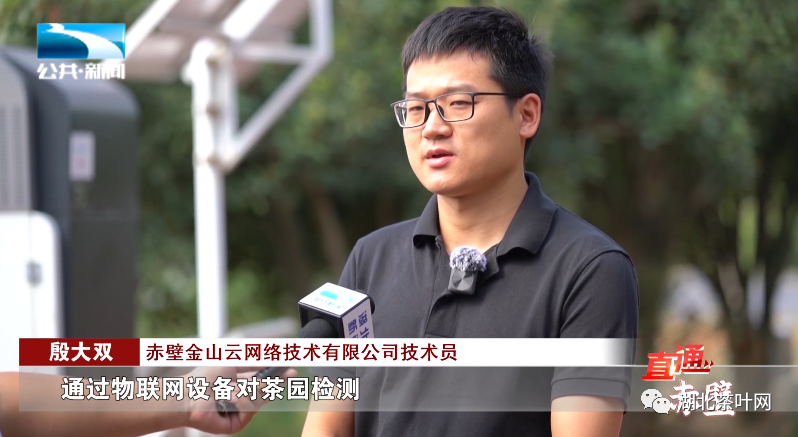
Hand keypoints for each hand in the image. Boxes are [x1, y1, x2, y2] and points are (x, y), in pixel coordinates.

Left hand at [183, 367, 297, 434]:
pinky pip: (249, 411)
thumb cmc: (205, 376)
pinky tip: (228, 399)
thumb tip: (275, 358)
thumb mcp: (235, 363)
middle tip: (290, 373)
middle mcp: (240, 400)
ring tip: (229, 390)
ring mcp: (238, 413)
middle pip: (265, 392)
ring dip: (247, 391)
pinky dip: (241, 402)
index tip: (291, 370)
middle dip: (273, 382)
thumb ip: (256, 362)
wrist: (188, 394)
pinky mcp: (235, 426)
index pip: (263, 381)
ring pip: (259, 401)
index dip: (277, 376)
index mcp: (239, 384)